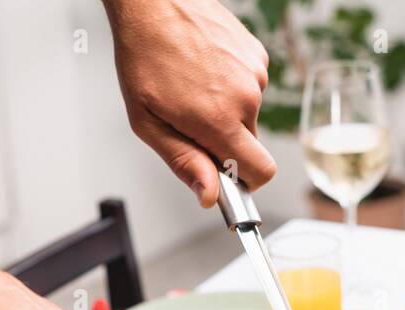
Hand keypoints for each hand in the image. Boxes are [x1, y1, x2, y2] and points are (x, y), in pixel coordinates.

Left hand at [104, 0, 274, 206]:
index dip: (245, 182)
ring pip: (248, 113)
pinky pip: (249, 86)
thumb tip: (209, 195)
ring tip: (194, 86)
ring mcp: (255, 73)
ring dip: (225, 110)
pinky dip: (230, 85)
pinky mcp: (257, 54)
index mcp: (220, 120)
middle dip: (225, 142)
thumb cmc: (144, 56)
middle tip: (191, 120)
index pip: (261, 172)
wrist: (154, 2)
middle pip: (250, 144)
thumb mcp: (149, 122)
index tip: (226, 176)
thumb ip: (183, 162)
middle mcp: (246, 97)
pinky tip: (205, 69)